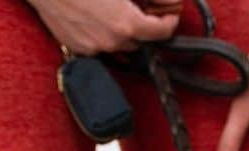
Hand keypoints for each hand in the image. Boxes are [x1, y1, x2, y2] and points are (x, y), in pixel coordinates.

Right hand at [30, 0, 178, 54]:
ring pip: (120, 45)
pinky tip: (95, 15)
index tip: (170, 14)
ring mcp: (94, 48)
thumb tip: (168, 0)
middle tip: (141, 8)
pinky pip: (99, 45)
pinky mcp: (78, 48)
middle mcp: (113, 42)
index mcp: (127, 24)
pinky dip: (102, 33)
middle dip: (145, 26)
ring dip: (123, 31)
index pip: (162, 32)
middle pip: (142, 40)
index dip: (170, 20)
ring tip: (115, 10)